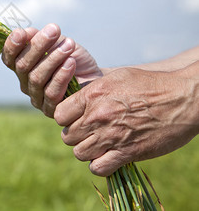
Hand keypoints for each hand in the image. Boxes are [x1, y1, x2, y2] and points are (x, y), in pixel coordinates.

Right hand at [2, 23, 101, 116]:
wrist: (95, 78)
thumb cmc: (73, 58)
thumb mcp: (58, 42)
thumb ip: (41, 37)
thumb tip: (26, 32)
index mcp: (22, 66)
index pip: (9, 57)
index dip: (11, 46)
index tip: (21, 33)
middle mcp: (25, 83)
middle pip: (22, 66)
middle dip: (37, 46)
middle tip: (54, 30)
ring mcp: (36, 98)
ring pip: (36, 78)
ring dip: (53, 58)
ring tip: (69, 45)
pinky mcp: (50, 110)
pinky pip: (51, 93)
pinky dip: (61, 76)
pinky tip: (71, 62)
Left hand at [55, 65, 198, 175]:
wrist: (184, 98)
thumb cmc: (151, 84)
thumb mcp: (117, 77)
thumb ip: (93, 89)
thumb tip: (76, 96)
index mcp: (93, 95)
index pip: (59, 114)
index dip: (66, 118)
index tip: (76, 118)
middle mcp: (98, 116)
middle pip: (68, 136)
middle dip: (76, 135)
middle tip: (89, 132)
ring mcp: (111, 136)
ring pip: (79, 153)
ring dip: (87, 151)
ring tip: (98, 144)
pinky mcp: (127, 153)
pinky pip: (98, 168)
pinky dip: (99, 165)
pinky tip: (108, 156)